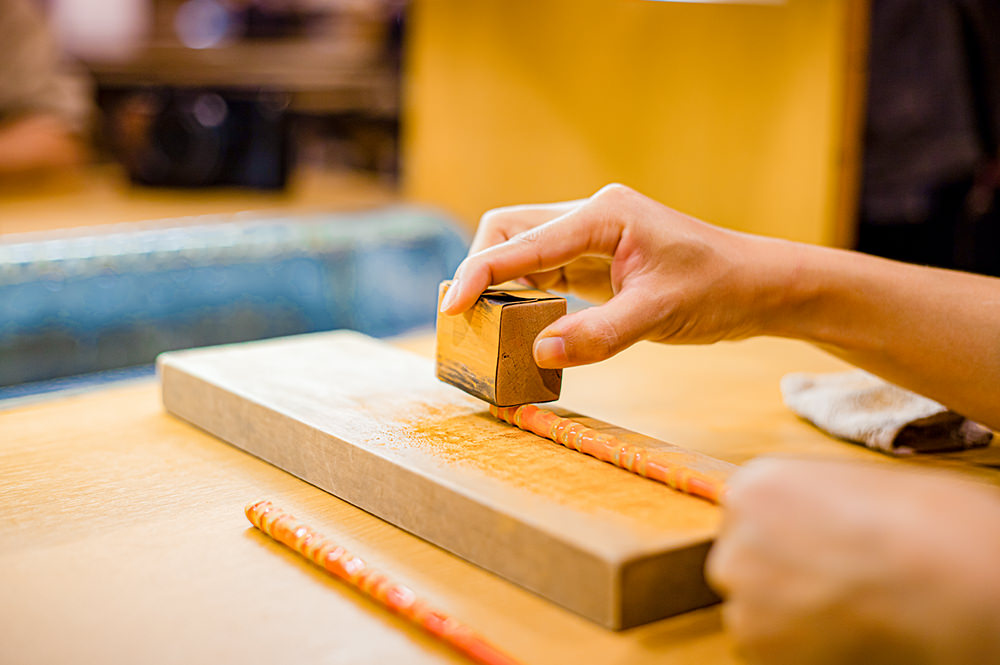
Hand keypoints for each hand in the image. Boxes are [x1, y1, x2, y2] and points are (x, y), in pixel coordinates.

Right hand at [440, 184, 801, 367]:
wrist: (757, 288)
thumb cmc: (718, 290)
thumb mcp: (658, 315)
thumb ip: (598, 334)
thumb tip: (538, 352)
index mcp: (602, 214)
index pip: (522, 241)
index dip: (480, 274)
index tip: (451, 309)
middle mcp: (590, 216)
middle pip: (509, 232)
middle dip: (481, 271)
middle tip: (465, 320)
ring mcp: (591, 236)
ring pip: (522, 251)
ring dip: (500, 286)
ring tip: (487, 329)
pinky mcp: (594, 259)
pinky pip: (543, 271)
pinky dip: (524, 296)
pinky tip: (522, 324)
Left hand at [706, 458, 999, 664]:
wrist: (939, 569)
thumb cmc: (915, 522)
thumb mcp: (847, 485)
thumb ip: (805, 506)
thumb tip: (800, 529)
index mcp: (756, 484)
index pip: (744, 521)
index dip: (782, 543)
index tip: (813, 555)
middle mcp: (735, 531)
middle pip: (739, 566)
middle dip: (774, 580)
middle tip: (829, 586)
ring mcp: (741, 585)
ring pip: (751, 612)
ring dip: (785, 618)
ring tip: (844, 608)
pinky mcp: (754, 637)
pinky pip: (765, 649)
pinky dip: (796, 649)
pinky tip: (841, 632)